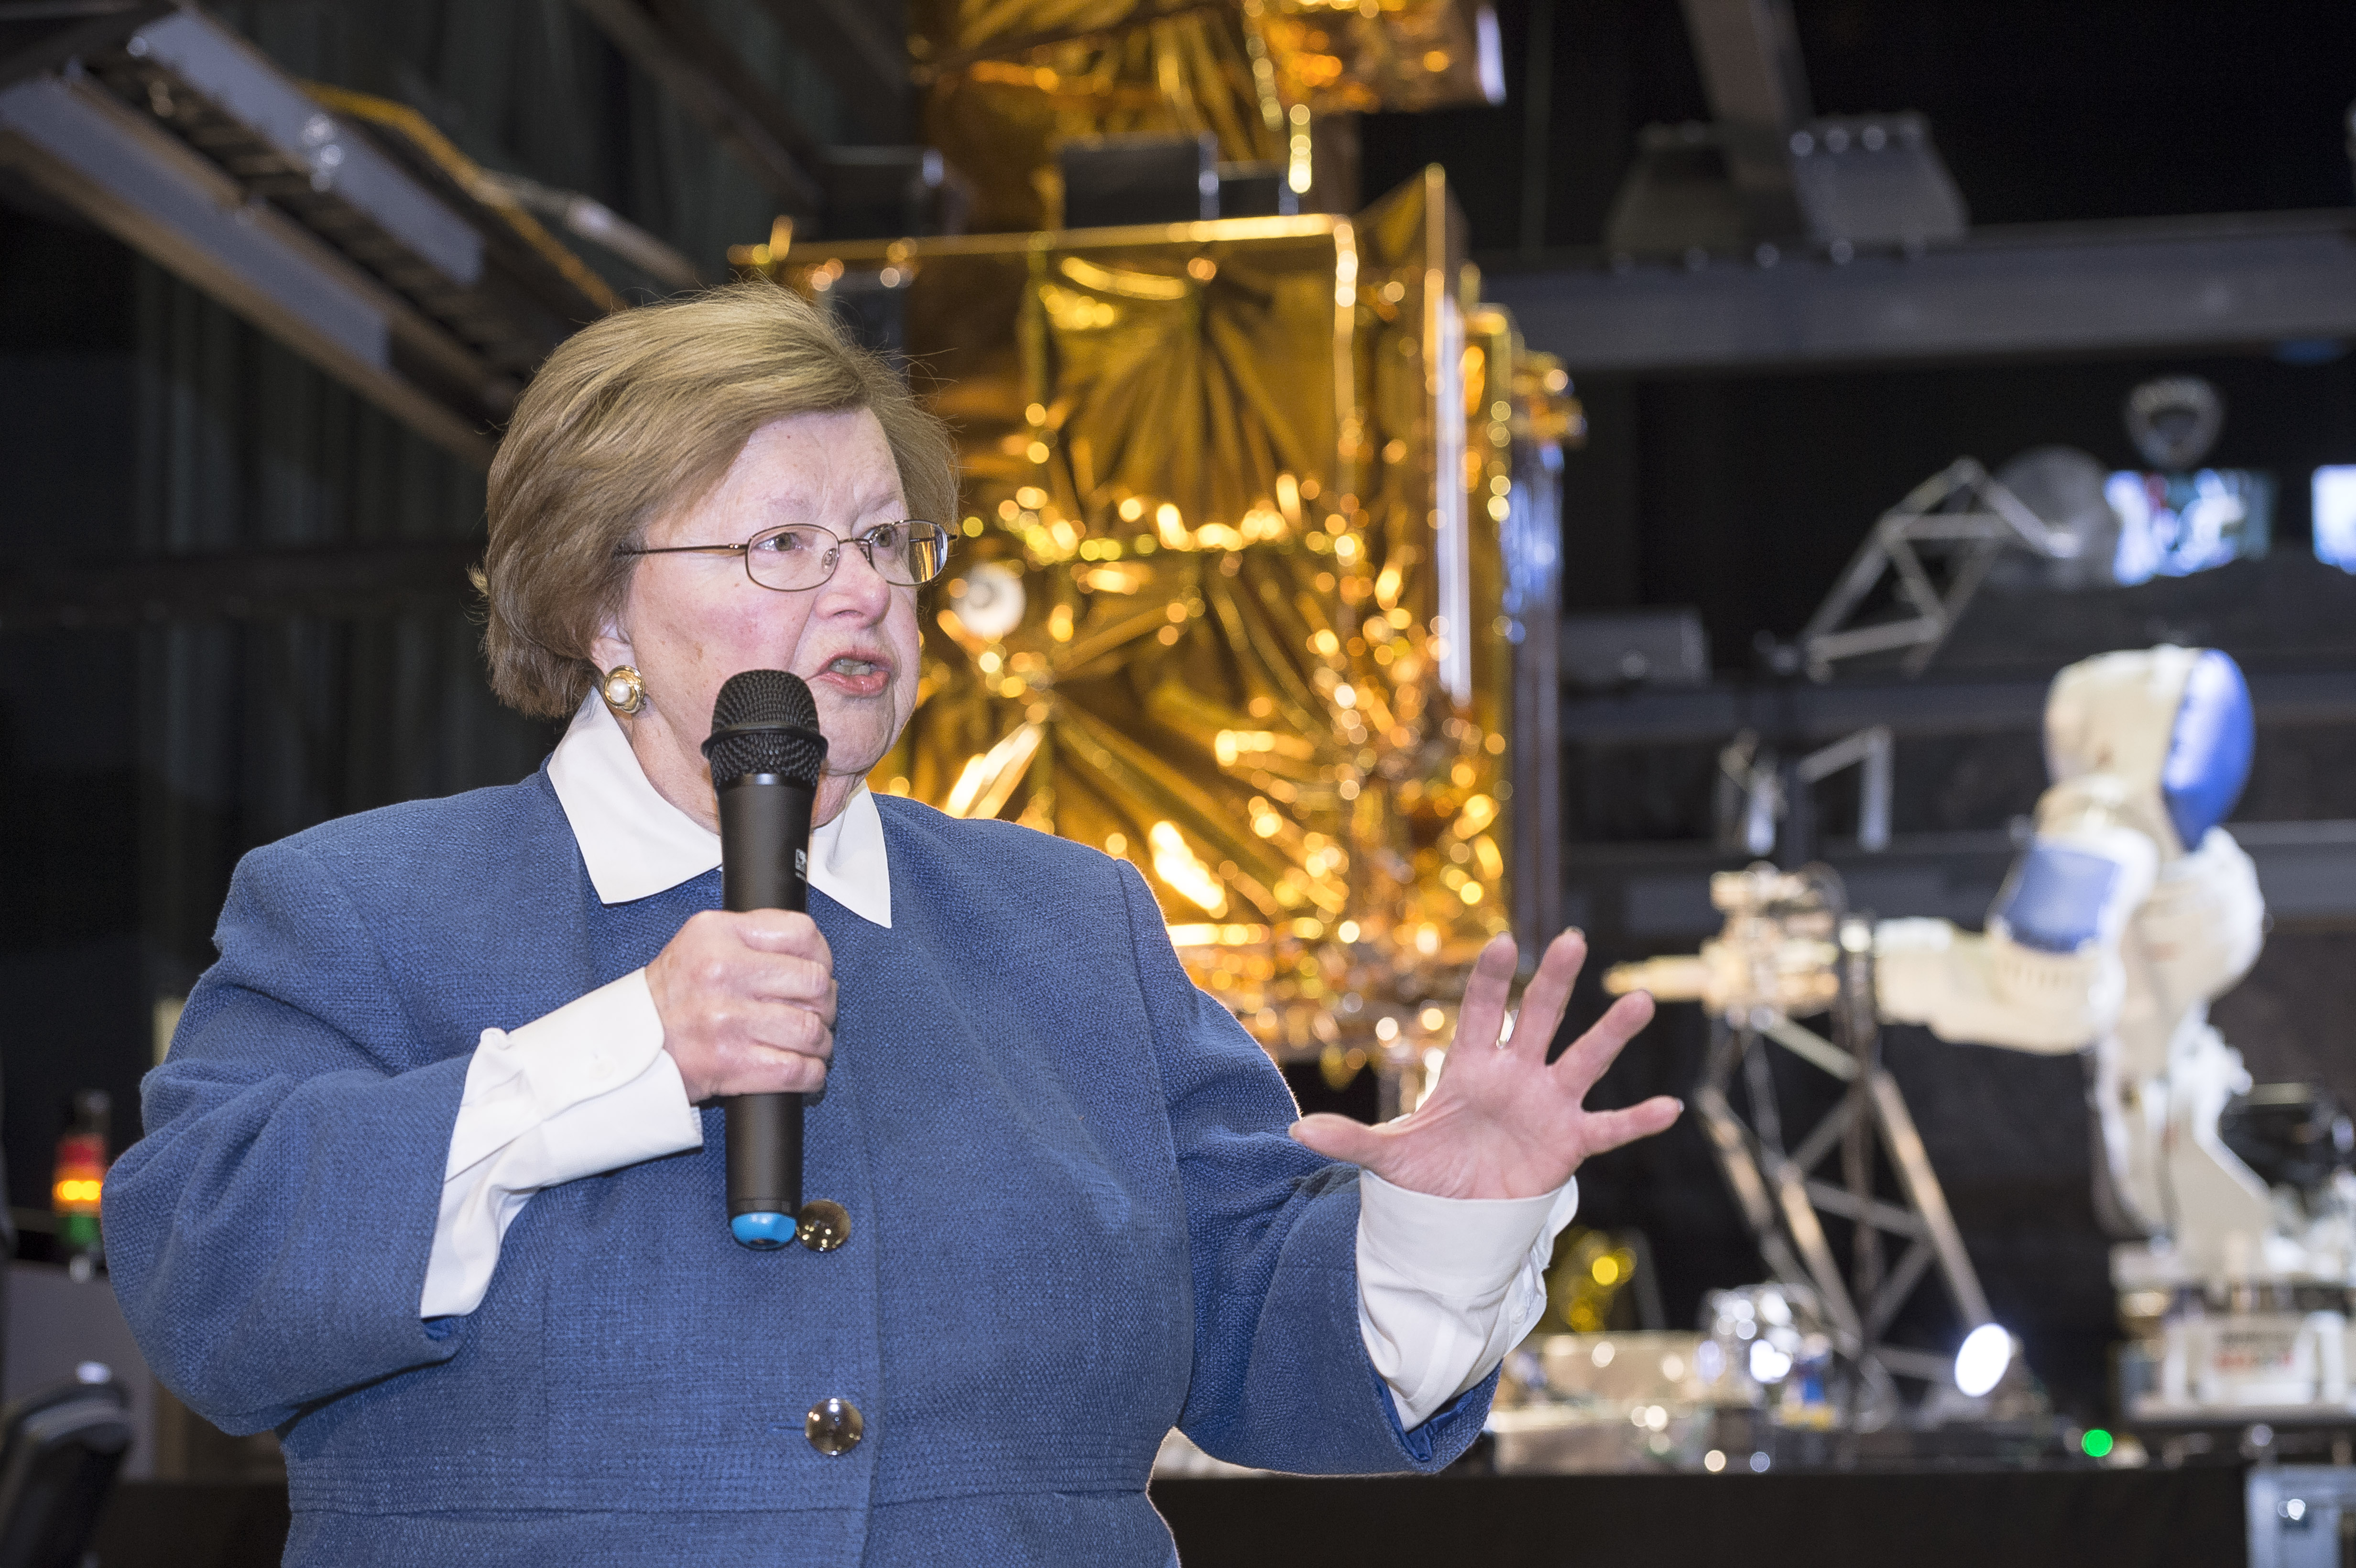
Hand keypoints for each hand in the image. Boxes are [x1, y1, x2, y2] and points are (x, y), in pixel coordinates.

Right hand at [645, 910, 836, 1102]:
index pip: (802, 933)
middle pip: (814, 983)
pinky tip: (804, 1069)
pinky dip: (810, 1074)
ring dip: (821, 1042)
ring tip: (811, 1043)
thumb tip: (811, 953)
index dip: (822, 956)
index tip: (819, 970)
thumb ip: (750, 936)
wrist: (628, 1045)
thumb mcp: (700, 942)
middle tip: (818, 1012)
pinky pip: (796, 1070)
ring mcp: (726, 1020)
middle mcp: (722, 973)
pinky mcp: (730, 1064)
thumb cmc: (670, 998)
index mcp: (718, 934)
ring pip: (811, 1030)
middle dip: (826, 1003)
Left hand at [1290, 929, 1678, 1199]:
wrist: (1459, 1213)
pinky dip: (1638, 1120)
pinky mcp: (1569, 1143)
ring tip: (1639, 1001)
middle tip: (1572, 938)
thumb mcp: (1388, 1157)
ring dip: (1609, 1034)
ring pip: (1582, 1060)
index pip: (1479, 1012)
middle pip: (1536, 1019)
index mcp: (1471, 1066)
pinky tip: (1671, 1106)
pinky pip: (1608, 1128)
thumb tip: (1296, 1134)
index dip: (1491, 981)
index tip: (1504, 942)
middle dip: (1553, 982)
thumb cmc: (1430, 1171)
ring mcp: (1547, 1105)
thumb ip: (1350, 1140)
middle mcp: (1515, 1075)